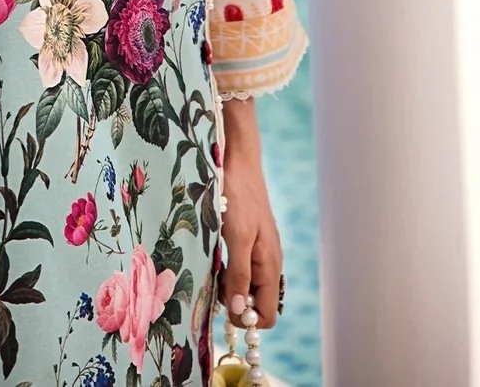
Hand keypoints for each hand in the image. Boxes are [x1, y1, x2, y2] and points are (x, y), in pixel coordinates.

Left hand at [219, 99, 282, 330]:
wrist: (237, 160)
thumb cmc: (237, 195)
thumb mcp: (236, 236)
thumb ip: (239, 273)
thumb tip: (240, 310)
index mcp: (270, 265)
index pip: (267, 315)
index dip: (246, 320)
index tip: (223, 308)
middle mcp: (268, 262)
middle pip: (255, 302)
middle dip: (234, 303)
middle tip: (211, 286)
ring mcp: (258, 251)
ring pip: (245, 285)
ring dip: (227, 286)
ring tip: (209, 268)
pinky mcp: (248, 239)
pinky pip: (239, 267)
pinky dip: (226, 270)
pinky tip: (211, 256)